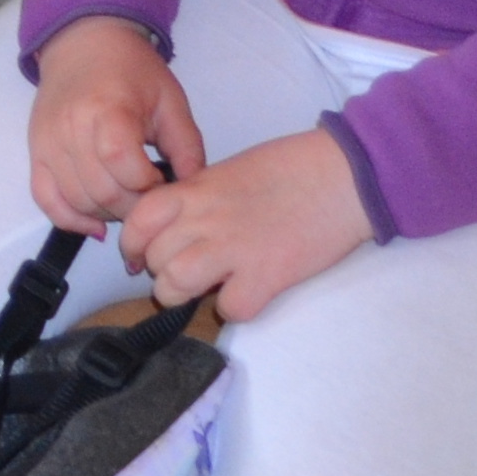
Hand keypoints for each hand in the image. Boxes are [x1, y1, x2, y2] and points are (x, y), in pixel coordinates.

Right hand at [28, 13, 205, 232]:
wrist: (85, 43)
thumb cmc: (133, 70)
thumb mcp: (171, 101)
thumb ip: (187, 147)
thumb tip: (191, 192)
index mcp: (108, 110)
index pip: (123, 167)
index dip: (149, 186)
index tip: (162, 180)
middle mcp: (71, 128)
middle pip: (102, 191)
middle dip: (133, 207)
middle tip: (149, 198)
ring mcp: (48, 141)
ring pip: (77, 200)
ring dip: (107, 214)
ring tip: (127, 202)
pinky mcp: (36, 150)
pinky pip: (45, 198)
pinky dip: (69, 218)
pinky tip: (95, 224)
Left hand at [117, 129, 374, 321]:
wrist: (342, 175)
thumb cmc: (290, 167)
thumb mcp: (229, 171)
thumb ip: (199, 198)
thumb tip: (181, 228)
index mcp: (196, 189)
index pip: (139, 220)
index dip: (134, 243)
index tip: (141, 256)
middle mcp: (206, 218)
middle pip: (155, 258)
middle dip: (161, 272)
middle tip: (182, 274)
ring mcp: (234, 249)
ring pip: (175, 284)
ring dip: (182, 294)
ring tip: (202, 290)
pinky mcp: (266, 277)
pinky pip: (230, 308)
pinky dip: (234, 307)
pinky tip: (246, 293)